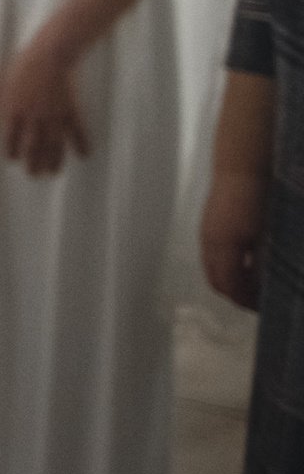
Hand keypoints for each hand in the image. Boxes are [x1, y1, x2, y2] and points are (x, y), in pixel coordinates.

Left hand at [0, 32, 91, 175]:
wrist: (49, 56)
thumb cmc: (24, 64)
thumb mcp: (5, 82)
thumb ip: (3, 101)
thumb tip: (0, 115)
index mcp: (14, 110)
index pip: (11, 136)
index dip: (12, 149)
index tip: (13, 160)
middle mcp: (34, 118)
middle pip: (34, 146)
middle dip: (34, 162)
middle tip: (34, 175)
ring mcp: (54, 116)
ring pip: (55, 144)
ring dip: (54, 160)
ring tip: (53, 172)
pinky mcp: (71, 111)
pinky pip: (78, 131)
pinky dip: (82, 144)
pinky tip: (84, 155)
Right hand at [200, 173, 266, 310]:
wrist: (242, 167)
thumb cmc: (259, 199)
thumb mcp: (268, 236)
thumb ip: (263, 264)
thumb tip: (264, 287)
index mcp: (225, 248)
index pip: (232, 287)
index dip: (248, 301)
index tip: (267, 307)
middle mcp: (210, 244)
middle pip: (218, 283)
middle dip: (238, 296)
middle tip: (261, 300)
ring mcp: (206, 234)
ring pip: (213, 270)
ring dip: (231, 281)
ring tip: (254, 283)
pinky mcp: (208, 227)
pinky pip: (211, 257)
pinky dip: (226, 268)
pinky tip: (246, 262)